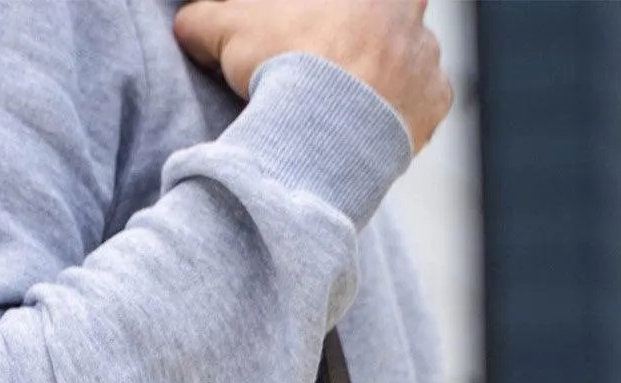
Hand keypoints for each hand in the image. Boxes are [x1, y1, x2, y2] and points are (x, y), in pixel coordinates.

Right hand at [174, 0, 453, 150]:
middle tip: (327, 67)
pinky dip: (401, 117)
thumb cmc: (281, 66)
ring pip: (407, 59)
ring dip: (383, 77)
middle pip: (389, 17)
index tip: (311, 33)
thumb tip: (184, 23)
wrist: (322, 131)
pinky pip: (424, 105)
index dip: (326, 15)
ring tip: (343, 107)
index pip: (348, 0)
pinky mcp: (435, 103)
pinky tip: (366, 131)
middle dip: (362, 39)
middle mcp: (409, 10)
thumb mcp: (228, 31)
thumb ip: (205, 19)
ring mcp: (426, 56)